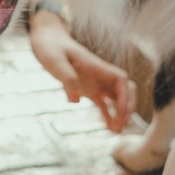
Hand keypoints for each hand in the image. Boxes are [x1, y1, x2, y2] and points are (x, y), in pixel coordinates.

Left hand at [30, 11, 136, 132]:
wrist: (47, 41)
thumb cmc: (51, 48)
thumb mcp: (55, 62)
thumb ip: (67, 79)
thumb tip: (76, 100)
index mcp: (97, 67)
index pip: (121, 80)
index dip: (125, 96)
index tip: (120, 112)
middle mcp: (100, 75)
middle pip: (125, 90)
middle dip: (127, 107)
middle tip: (121, 125)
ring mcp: (96, 82)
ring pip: (116, 99)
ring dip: (119, 114)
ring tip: (116, 132)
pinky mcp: (89, 89)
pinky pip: (104, 104)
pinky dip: (108, 115)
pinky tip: (109, 128)